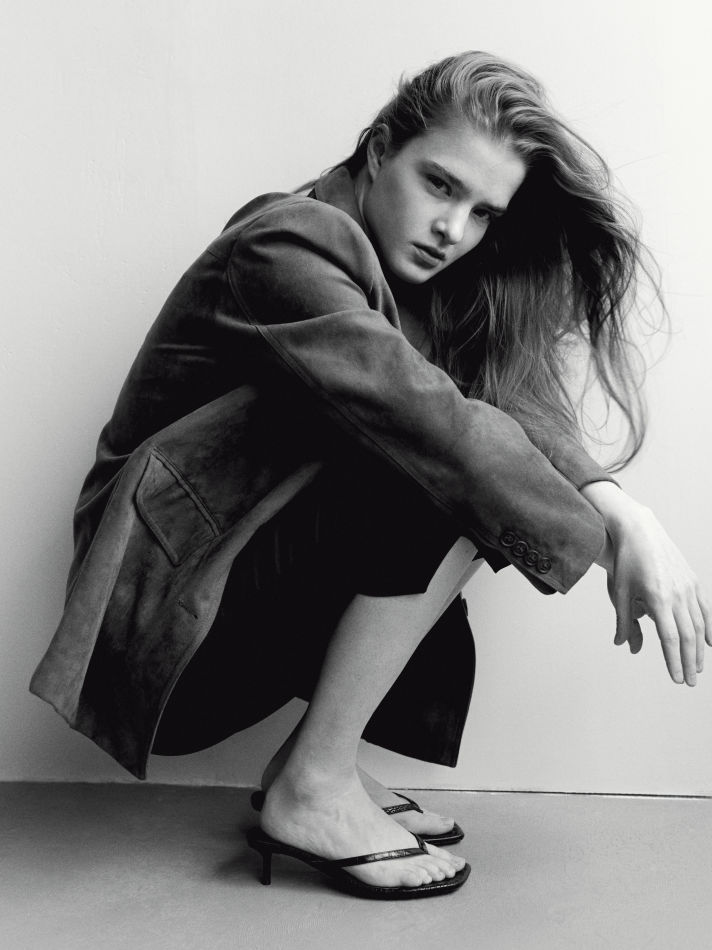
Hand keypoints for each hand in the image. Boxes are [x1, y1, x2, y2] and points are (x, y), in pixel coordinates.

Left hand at [583, 482, 710, 685]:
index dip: (674, 661)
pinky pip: (704, 609)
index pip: (670, 639)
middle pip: (688, 637)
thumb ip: (624, 622)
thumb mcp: (620, 592)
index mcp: (657, 599)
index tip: (676, 679)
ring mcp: (688, 586)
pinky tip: (709, 643)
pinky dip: (708, 628)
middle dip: (690, 662)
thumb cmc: (626, 562)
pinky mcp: (693, 580)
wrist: (639, 530)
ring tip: (697, 668)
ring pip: (699, 625)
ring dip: (699, 649)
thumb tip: (625, 646)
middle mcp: (677, 594)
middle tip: (689, 682)